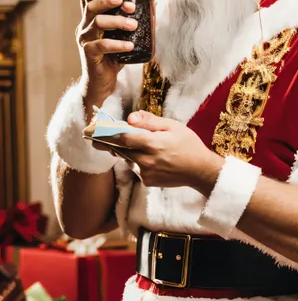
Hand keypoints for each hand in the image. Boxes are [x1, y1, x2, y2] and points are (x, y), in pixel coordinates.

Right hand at [76, 0, 137, 110]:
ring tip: (134, 25)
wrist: (102, 84)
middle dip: (110, 1)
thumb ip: (127, 27)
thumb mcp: (120, 39)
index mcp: (90, 21)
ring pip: (98, 22)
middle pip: (92, 6)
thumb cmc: (112, 59)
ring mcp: (85, 40)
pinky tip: (130, 45)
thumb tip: (151, 16)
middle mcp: (85, 27)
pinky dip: (118, 44)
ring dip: (118, 21)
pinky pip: (102, 45)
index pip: (90, 0)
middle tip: (129, 5)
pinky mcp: (88, 54)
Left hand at [92, 110, 223, 190]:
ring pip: (127, 159)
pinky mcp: (147, 181)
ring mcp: (146, 173)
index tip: (93, 131)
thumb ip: (150, 121)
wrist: (200, 171)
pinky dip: (135, 162)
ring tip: (120, 144)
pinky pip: (135, 169)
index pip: (123, 138)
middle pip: (120, 150)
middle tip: (95, 137)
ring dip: (123, 152)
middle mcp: (146, 160)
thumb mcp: (172, 126)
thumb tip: (129, 118)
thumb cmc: (188, 145)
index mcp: (152, 144)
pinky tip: (145, 157)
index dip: (106, 134)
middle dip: (108, 143)